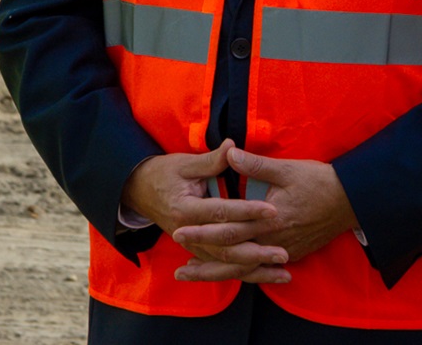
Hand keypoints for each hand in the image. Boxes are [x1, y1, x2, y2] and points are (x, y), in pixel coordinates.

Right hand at [121, 141, 283, 282]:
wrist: (138, 191)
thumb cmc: (163, 173)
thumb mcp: (184, 163)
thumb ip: (211, 160)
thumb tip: (234, 146)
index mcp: (185, 209)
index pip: (221, 212)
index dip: (247, 211)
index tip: (272, 211)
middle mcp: (188, 233)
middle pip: (226, 247)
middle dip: (257, 251)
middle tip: (284, 252)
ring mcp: (191, 246)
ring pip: (225, 263)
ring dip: (254, 270)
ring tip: (282, 272)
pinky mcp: (195, 250)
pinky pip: (220, 266)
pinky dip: (242, 273)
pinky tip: (263, 276)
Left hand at [174, 149, 356, 281]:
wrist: (351, 201)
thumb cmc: (319, 181)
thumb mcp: (287, 169)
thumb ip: (255, 165)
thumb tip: (229, 153)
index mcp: (268, 219)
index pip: (228, 229)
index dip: (202, 232)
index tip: (179, 231)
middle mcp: (273, 241)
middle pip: (232, 256)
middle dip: (204, 260)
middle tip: (179, 267)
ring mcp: (284, 251)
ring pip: (245, 268)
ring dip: (218, 273)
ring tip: (194, 275)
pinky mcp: (292, 255)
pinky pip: (262, 269)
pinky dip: (243, 274)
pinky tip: (228, 273)